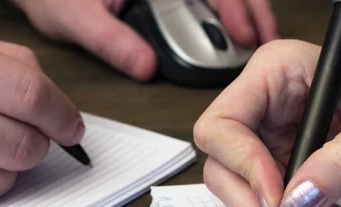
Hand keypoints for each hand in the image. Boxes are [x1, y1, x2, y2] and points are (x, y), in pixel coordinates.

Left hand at [11, 0, 277, 80]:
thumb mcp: (76, 17)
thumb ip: (111, 40)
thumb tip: (146, 66)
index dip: (234, 5)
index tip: (246, 33)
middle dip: (249, 7)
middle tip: (264, 38)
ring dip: (238, 9)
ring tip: (255, 37)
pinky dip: (217, 12)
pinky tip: (226, 31)